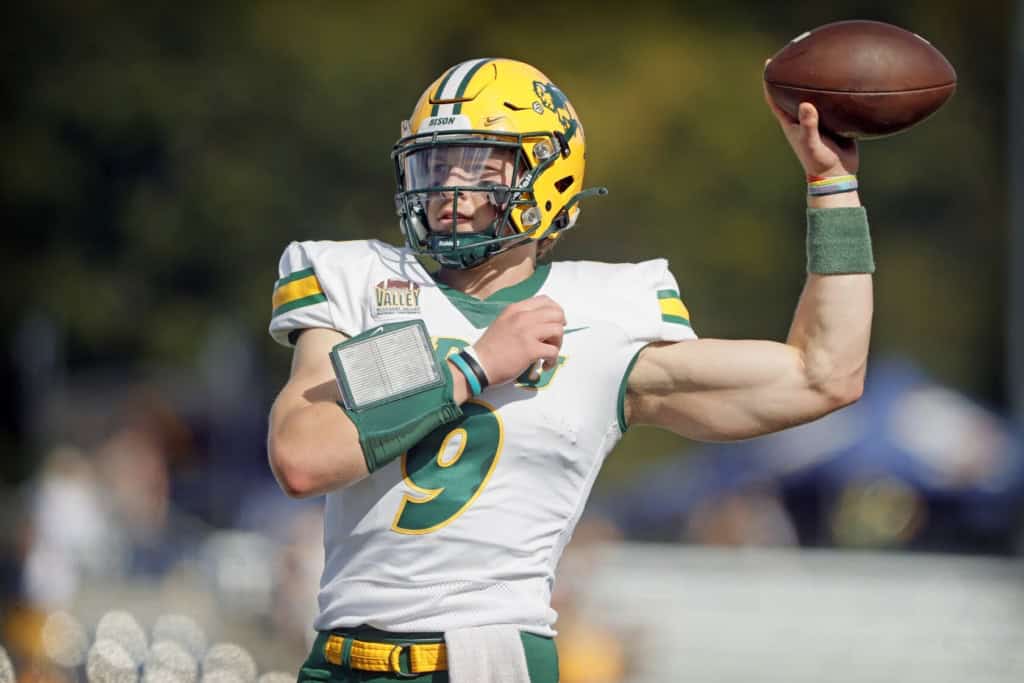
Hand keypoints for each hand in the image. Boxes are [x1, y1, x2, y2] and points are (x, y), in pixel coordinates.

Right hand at [472, 295, 564, 385]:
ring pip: (558, 330)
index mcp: (515, 309)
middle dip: (560, 327)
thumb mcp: (503, 323)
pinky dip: (552, 360)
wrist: (479, 364)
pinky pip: (553, 351)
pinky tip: (545, 365)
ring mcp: (527, 332)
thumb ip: (521, 319)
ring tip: (548, 353)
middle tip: (554, 340)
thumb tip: (542, 324)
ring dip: (558, 344)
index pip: (545, 300)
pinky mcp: (530, 349)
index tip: (554, 323)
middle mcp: (522, 316)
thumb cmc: (490, 348)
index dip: (555, 311)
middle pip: (557, 313)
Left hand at [762, 61, 858, 177]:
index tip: (769, 62)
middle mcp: (802, 118)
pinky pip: (834, 103)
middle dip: (794, 74)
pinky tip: (849, 80)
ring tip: (825, 59)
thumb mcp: (812, 143)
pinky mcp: (834, 121)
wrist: (837, 175)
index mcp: (791, 121)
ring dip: (817, 81)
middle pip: (794, 91)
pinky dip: (838, 92)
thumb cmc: (819, 162)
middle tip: (799, 52)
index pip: (775, 98)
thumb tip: (805, 104)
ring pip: (815, 95)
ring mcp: (818, 119)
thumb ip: (809, 125)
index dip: (769, 81)